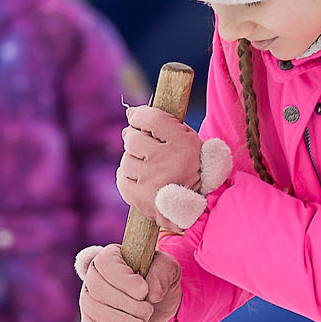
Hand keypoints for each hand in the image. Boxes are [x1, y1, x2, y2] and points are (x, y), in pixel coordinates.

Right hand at [75, 244, 181, 321]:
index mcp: (109, 257)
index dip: (122, 279)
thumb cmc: (161, 279)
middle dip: (124, 305)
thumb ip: (162, 272)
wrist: (161, 303)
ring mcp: (90, 303)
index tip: (143, 291)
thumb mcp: (169, 268)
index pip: (104, 263)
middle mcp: (93, 278)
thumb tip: (152, 293)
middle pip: (95, 290)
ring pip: (91, 313)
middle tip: (148, 312)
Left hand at [116, 106, 232, 231]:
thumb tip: (130, 112)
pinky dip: (129, 177)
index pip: (150, 118)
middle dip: (136, 140)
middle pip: (132, 137)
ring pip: (126, 159)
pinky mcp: (140, 197)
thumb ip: (162, 123)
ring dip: (134, 161)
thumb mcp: (188, 140)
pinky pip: (121, 177)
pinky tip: (143, 180)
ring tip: (151, 170)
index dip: (140, 117)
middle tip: (149, 151)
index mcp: (184, 143)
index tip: (142, 122)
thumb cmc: (190, 168)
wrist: (199, 208)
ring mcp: (152, 180)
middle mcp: (167, 161)